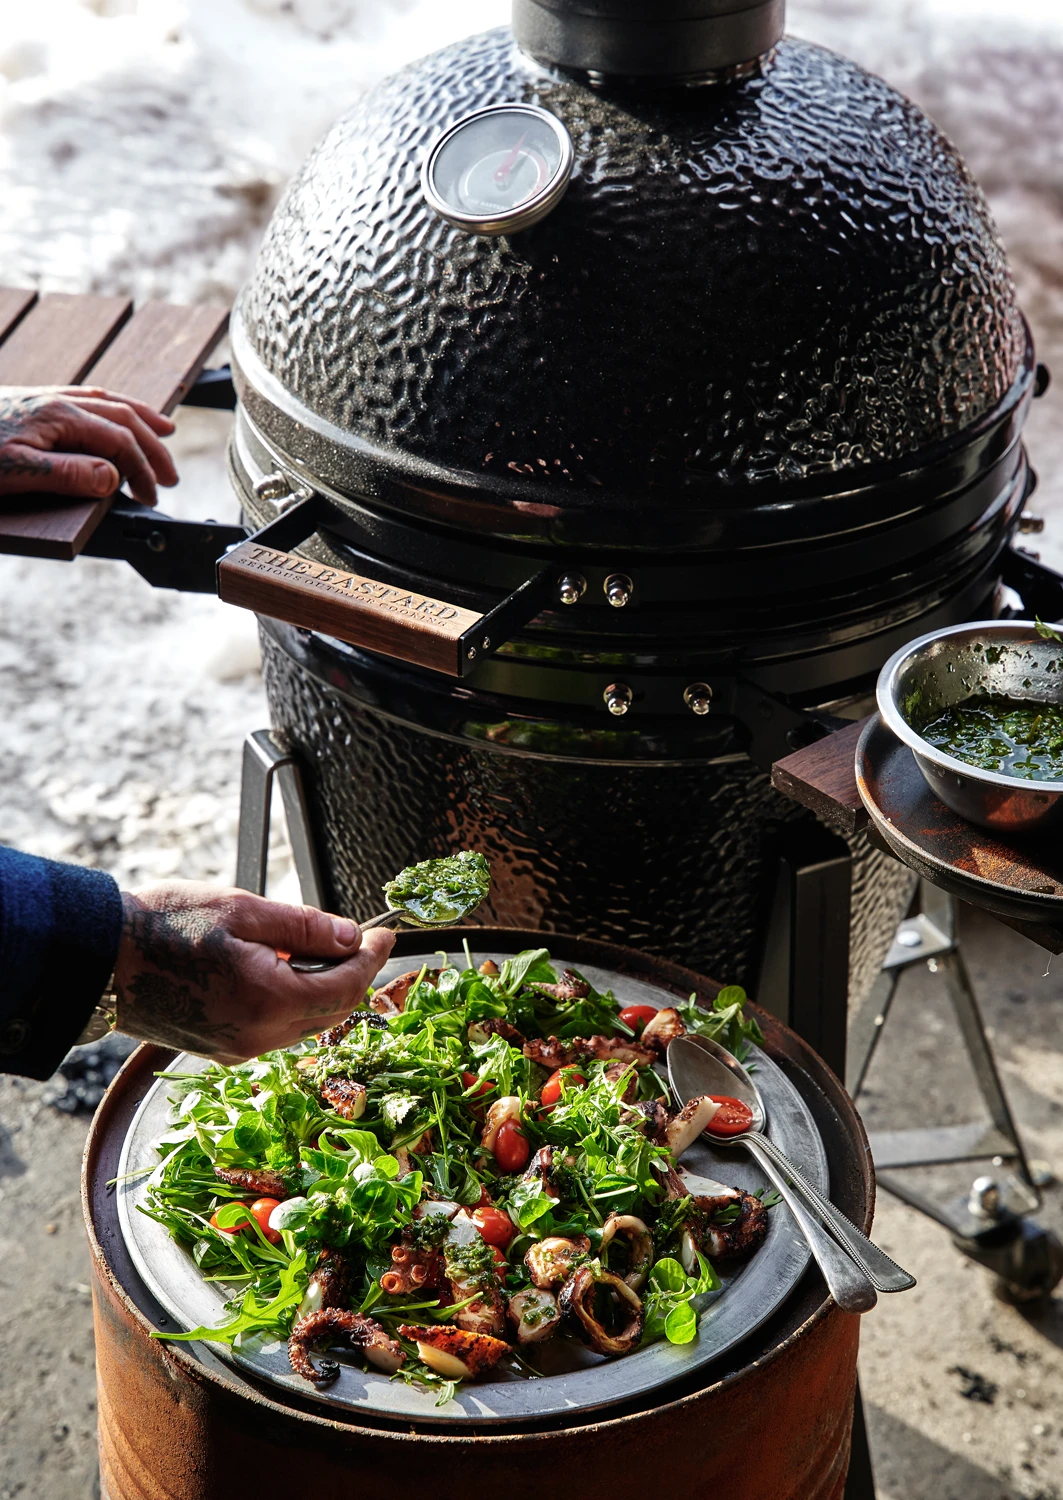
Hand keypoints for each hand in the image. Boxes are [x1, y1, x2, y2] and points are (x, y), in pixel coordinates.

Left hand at [0, 385, 177, 504]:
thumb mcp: (17, 470)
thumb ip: (67, 474)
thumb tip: (113, 477)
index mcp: (58, 416)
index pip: (119, 441)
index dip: (141, 470)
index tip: (150, 496)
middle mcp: (57, 400)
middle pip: (122, 417)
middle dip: (153, 448)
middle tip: (170, 477)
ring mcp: (45, 398)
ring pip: (107, 401)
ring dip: (140, 418)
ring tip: (164, 430)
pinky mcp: (32, 402)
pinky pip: (86, 398)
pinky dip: (112, 406)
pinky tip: (115, 412)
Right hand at [113, 881, 395, 1062]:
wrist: (100, 958)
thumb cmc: (164, 925)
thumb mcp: (244, 909)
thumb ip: (305, 927)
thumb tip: (350, 936)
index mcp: (268, 1000)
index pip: (345, 987)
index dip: (372, 959)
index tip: (384, 934)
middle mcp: (257, 1036)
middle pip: (331, 1012)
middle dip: (352, 975)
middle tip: (360, 939)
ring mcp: (237, 1049)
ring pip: (305, 1024)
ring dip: (321, 989)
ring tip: (314, 948)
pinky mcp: (220, 1049)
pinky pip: (276, 1030)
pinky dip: (292, 1002)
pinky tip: (281, 970)